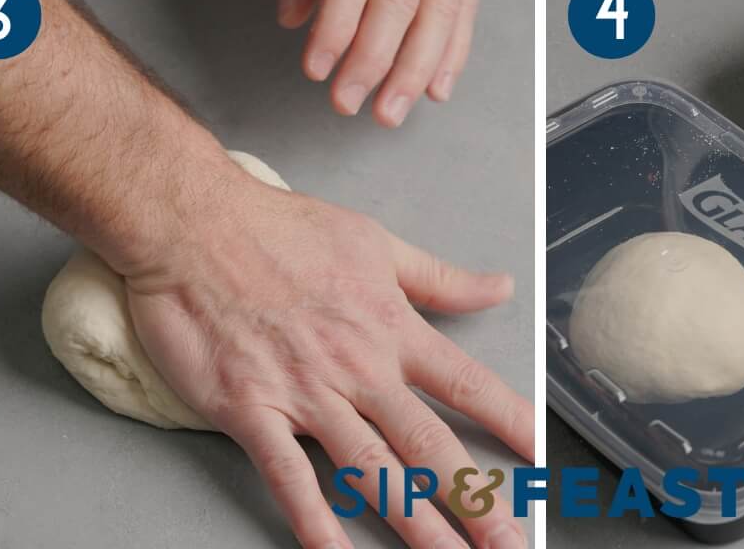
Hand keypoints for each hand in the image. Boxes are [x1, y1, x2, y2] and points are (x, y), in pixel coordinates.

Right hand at [126, 173, 531, 548]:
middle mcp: (359, 367)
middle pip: (428, 444)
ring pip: (372, 472)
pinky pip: (289, 477)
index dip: (510, 421)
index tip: (542, 458)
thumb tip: (498, 285)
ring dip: (414, 525)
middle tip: (509, 543)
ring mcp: (306, 393)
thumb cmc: (283, 228)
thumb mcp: (376, 243)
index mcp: (391, 325)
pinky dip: (314, 522)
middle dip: (473, 501)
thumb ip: (439, 277)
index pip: (466, 383)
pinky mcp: (251, 410)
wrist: (201, 226)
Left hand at [265, 0, 477, 125]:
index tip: (316, 68)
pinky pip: (465, 5)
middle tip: (348, 103)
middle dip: (374, 62)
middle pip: (400, 2)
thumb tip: (295, 19)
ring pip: (441, 11)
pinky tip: (437, 87)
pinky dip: (454, 51)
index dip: (336, 29)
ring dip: (417, 70)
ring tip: (392, 110)